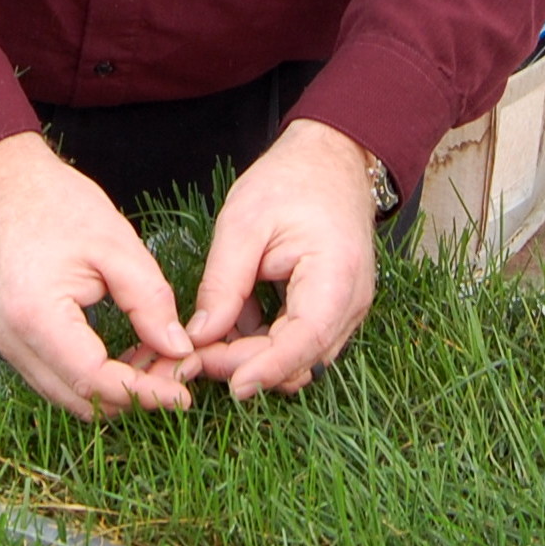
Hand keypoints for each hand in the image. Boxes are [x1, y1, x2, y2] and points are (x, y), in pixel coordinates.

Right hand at [0, 132, 198, 420]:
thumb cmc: (56, 202)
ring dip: (113, 390)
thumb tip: (178, 349)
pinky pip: (55, 376)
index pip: (95, 381)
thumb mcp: (115, 244)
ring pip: (67, 395)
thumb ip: (149, 301)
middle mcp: (14, 341)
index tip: (185, 395)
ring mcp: (7, 343)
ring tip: (156, 361)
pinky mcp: (11, 338)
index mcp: (37, 316)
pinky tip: (125, 353)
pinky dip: (92, 377)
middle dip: (133, 396)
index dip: (144, 393)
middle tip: (177, 372)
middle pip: (80, 399)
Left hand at [184, 119, 377, 399]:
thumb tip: (199, 337)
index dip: (266, 369)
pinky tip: (230, 324)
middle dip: (247, 365)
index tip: (229, 385)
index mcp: (335, 276)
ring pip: (298, 357)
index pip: (304, 341)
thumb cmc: (289, 181)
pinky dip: (263, 341)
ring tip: (204, 345)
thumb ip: (222, 283)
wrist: (330, 160)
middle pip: (300, 358)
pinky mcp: (332, 310)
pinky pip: (298, 341)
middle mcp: (351, 303)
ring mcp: (345, 310)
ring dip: (253, 357)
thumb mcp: (242, 223)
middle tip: (193, 361)